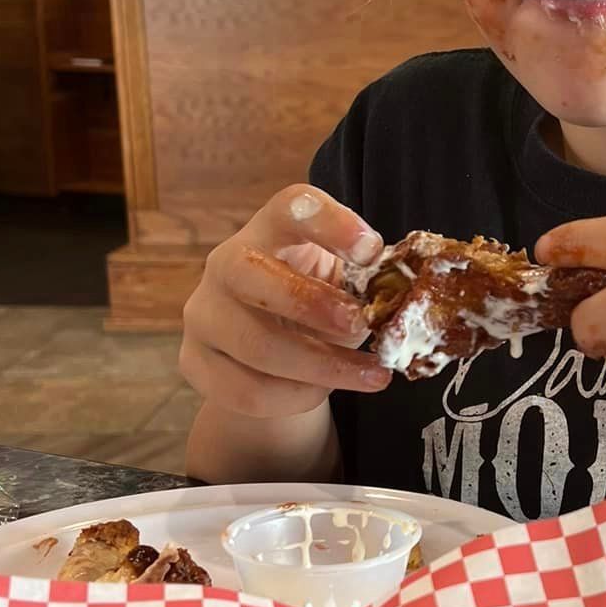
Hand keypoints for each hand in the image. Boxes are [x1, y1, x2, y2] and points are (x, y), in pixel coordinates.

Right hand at [180, 185, 391, 418]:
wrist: (270, 354)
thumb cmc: (318, 306)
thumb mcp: (345, 285)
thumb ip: (371, 284)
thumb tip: (410, 301)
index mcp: (271, 229)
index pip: (291, 208)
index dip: (331, 223)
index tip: (372, 250)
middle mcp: (226, 262)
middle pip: (252, 274)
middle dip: (312, 303)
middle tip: (362, 325)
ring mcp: (204, 313)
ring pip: (256, 344)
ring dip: (322, 367)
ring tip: (370, 376)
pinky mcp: (195, 361)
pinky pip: (245, 389)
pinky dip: (294, 398)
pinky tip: (323, 393)